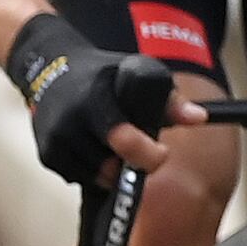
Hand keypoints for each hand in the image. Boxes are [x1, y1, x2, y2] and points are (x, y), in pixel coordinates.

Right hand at [4, 13, 175, 181]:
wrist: (49, 67)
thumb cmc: (103, 72)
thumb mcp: (137, 71)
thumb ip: (169, 99)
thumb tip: (199, 118)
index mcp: (94, 100)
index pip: (122, 138)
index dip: (148, 154)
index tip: (162, 151)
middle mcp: (70, 122)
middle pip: (111, 168)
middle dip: (132, 164)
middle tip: (140, 148)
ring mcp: (55, 141)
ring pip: (97, 178)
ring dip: (113, 170)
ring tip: (115, 144)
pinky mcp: (47, 156)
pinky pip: (80, 178)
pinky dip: (93, 170)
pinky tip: (95, 147)